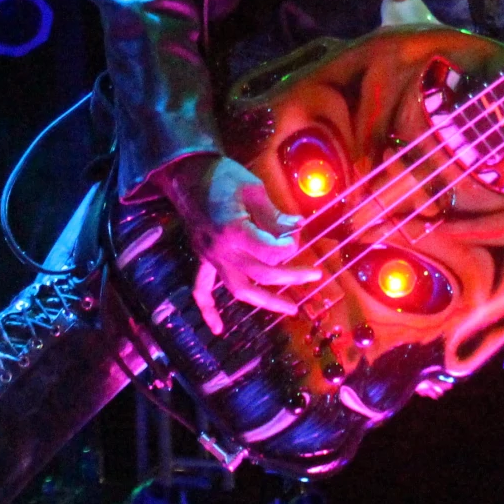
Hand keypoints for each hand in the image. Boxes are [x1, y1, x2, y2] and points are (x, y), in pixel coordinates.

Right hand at [154, 154, 321, 334]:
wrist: (188, 175)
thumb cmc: (223, 177)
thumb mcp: (253, 190)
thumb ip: (275, 216)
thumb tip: (298, 229)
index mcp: (234, 230)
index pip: (269, 251)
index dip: (289, 247)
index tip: (299, 239)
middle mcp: (221, 249)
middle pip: (261, 273)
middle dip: (291, 276)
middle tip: (314, 276)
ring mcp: (210, 257)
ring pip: (239, 289)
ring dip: (265, 301)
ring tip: (290, 309)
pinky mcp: (203, 259)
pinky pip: (202, 290)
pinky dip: (209, 311)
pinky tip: (218, 329)